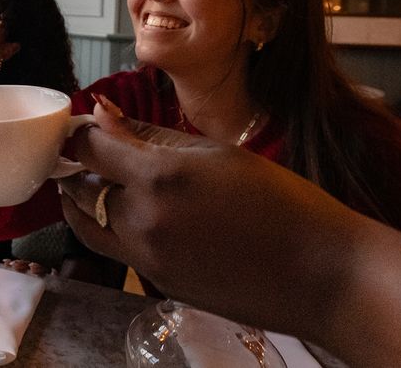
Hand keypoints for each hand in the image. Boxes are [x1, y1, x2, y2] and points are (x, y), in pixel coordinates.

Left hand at [58, 96, 367, 333]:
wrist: (321, 273)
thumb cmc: (283, 203)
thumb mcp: (218, 154)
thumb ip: (152, 136)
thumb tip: (105, 115)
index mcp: (159, 178)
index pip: (89, 149)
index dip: (79, 134)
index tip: (82, 127)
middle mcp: (143, 221)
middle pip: (82, 190)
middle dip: (79, 169)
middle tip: (87, 154)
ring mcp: (147, 259)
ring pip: (90, 227)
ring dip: (84, 204)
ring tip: (96, 185)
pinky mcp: (158, 285)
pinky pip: (118, 252)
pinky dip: (114, 230)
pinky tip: (139, 215)